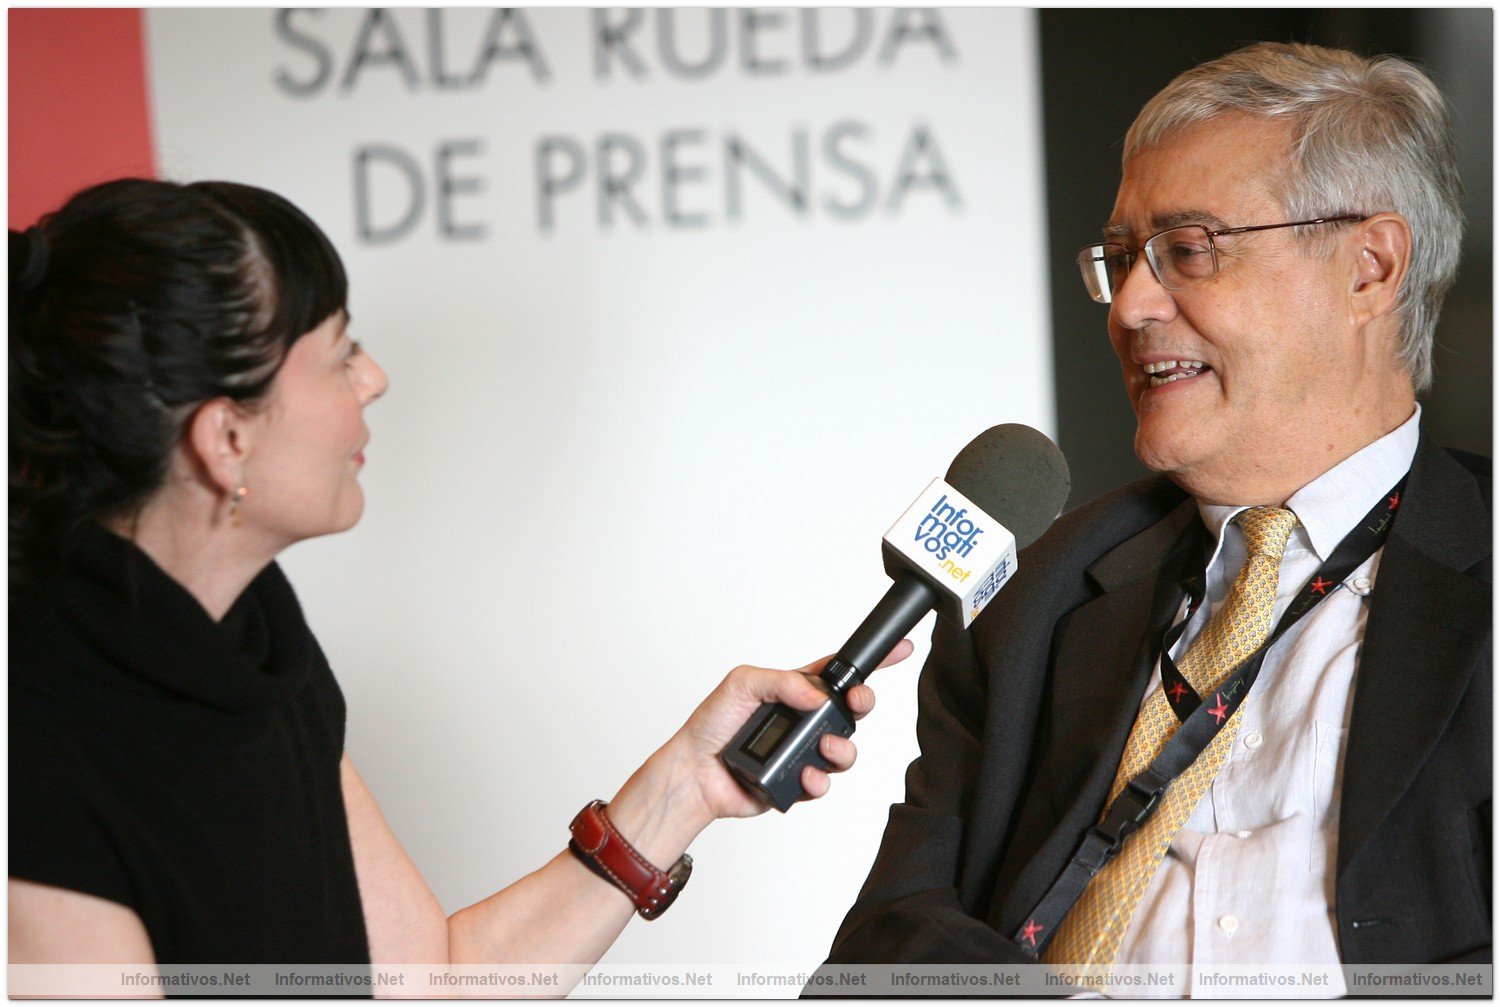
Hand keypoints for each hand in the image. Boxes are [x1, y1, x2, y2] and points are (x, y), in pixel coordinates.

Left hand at [667, 641, 916, 821]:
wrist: (695, 772)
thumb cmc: (712, 724)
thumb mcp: (742, 683)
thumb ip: (783, 681)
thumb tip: (818, 695)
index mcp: (795, 690)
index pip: (839, 672)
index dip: (872, 663)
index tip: (899, 650)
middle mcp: (804, 720)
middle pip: (852, 711)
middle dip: (864, 705)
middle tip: (856, 705)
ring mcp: (804, 751)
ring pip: (845, 749)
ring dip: (842, 748)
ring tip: (823, 748)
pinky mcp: (797, 782)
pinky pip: (824, 782)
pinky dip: (818, 779)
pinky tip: (805, 775)